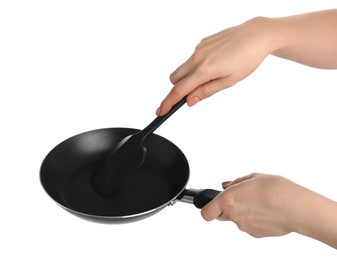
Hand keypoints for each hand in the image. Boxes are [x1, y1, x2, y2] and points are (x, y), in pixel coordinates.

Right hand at [156, 9, 336, 115]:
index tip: (161, 111)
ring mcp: (199, 48)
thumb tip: (190, 101)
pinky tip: (216, 62)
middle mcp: (197, 57)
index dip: (168, 103)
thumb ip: (206, 91)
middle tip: (193, 93)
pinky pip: (193, 58)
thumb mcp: (229, 81)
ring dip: (189, 76)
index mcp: (204, 70)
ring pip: (183, 68)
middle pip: (175, 78)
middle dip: (178, 88)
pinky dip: (198, 65)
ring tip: (211, 76)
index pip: (179, 91)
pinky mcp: (203, 42)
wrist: (257, 35)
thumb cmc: (247, 58)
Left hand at [201, 173, 297, 237]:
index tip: (210, 205)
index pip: (206, 212)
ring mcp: (244, 227)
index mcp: (228, 199)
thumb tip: (227, 185)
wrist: (296, 207)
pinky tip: (265, 211)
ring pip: (237, 220)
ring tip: (258, 202)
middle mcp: (233, 215)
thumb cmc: (276, 189)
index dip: (207, 208)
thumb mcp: (253, 177)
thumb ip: (236, 183)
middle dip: (226, 208)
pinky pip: (249, 226)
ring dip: (243, 212)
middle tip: (240, 198)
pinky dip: (254, 220)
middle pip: (221, 215)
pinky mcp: (256, 234)